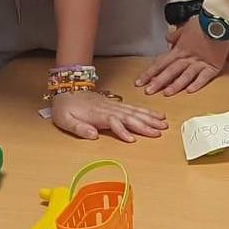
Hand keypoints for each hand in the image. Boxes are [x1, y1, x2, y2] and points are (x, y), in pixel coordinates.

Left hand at [49, 88, 167, 141]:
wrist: (67, 88)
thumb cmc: (65, 108)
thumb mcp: (65, 120)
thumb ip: (79, 128)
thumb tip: (94, 135)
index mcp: (97, 115)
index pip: (113, 122)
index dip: (122, 131)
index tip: (132, 140)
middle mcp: (109, 109)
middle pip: (129, 116)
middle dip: (145, 124)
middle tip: (160, 132)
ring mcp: (114, 105)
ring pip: (134, 111)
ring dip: (149, 118)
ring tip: (164, 124)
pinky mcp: (116, 105)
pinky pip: (133, 108)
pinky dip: (146, 111)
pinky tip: (156, 115)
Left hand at [137, 23, 228, 95]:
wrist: (219, 20)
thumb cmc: (204, 22)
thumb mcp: (186, 27)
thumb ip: (176, 35)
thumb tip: (168, 38)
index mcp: (180, 49)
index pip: (161, 62)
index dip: (150, 72)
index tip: (140, 81)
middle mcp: (188, 57)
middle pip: (170, 71)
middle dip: (158, 81)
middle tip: (149, 91)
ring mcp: (200, 62)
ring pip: (185, 75)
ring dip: (176, 84)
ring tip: (167, 93)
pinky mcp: (213, 65)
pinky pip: (204, 76)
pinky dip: (197, 83)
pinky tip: (189, 91)